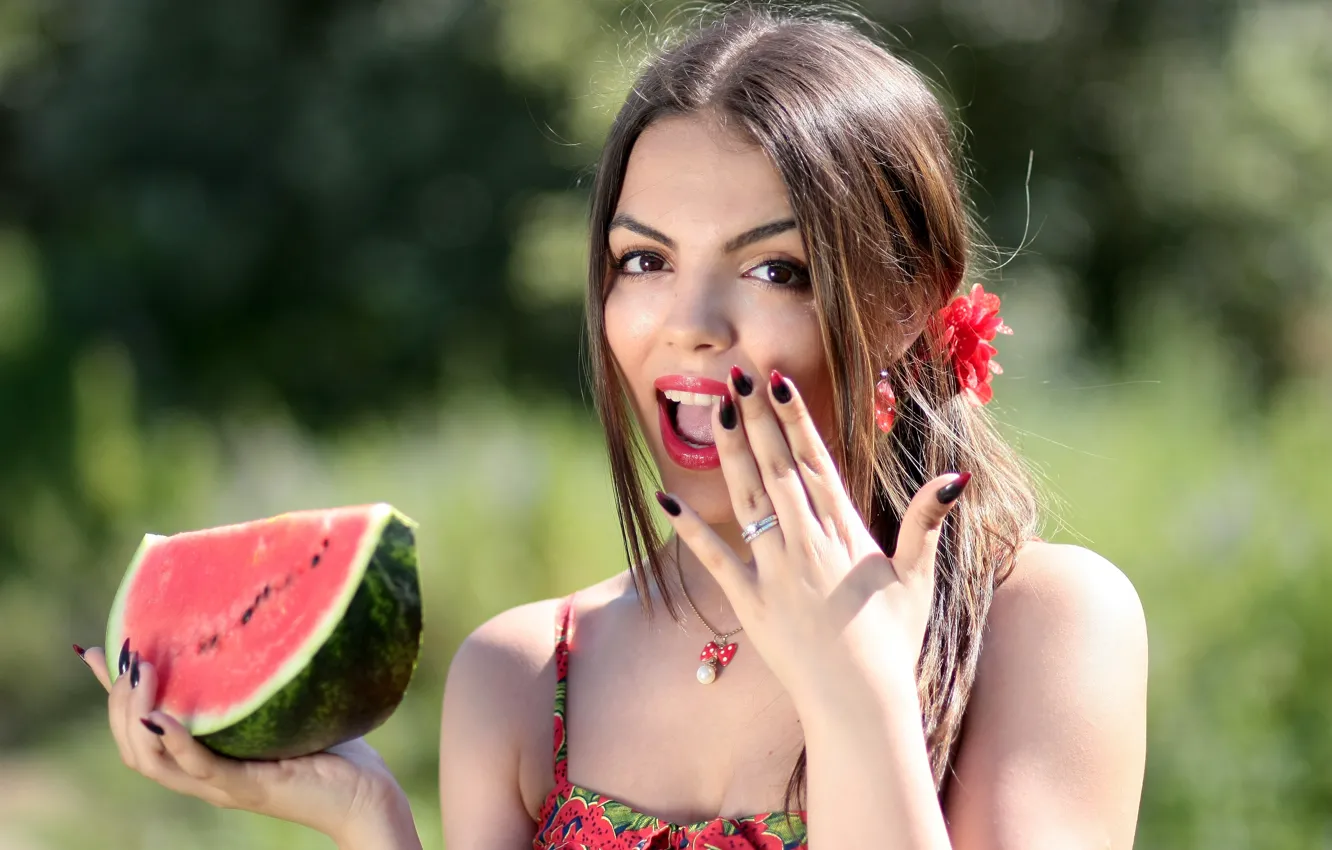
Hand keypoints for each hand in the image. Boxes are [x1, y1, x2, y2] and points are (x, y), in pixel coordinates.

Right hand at [76, 644, 405, 844]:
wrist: (370, 799)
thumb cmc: (338, 752)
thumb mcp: (286, 709)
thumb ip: (262, 682)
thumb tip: (259, 626)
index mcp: (208, 758)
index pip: (142, 729)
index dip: (112, 695)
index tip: (94, 652)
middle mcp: (206, 775)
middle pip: (133, 746)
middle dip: (117, 701)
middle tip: (127, 658)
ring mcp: (223, 786)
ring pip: (151, 759)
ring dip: (136, 715)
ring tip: (141, 674)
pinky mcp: (249, 788)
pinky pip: (199, 769)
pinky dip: (177, 742)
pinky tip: (166, 717)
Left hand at [656, 368, 968, 706]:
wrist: (860, 702)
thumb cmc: (892, 642)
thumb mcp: (917, 579)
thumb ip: (927, 522)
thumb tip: (956, 475)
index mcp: (846, 532)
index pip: (816, 462)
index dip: (796, 420)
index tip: (778, 382)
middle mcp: (808, 543)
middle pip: (777, 468)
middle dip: (757, 419)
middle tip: (737, 373)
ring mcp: (776, 571)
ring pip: (748, 499)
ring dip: (731, 453)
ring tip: (717, 410)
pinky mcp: (749, 601)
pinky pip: (713, 557)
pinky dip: (689, 527)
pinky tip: (665, 497)